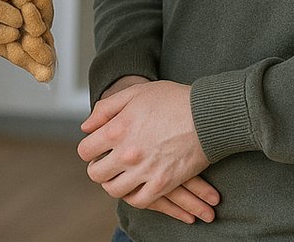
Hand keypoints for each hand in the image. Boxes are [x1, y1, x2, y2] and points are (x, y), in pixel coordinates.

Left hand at [78, 78, 216, 223]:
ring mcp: (144, 170)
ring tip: (122, 175)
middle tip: (109, 163)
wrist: (208, 115)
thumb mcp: (135, 94)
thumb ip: (105, 109)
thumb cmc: (173, 100)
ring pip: (114, 190)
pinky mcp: (163, 183)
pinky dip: (134, 196)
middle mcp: (127, 153)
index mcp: (117, 129)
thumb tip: (86, 128)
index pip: (86, 151)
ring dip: (114, 183)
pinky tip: (137, 186)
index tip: (99, 149)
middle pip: (96, 174)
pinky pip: (138, 201)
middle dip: (99, 168)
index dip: (90, 149)